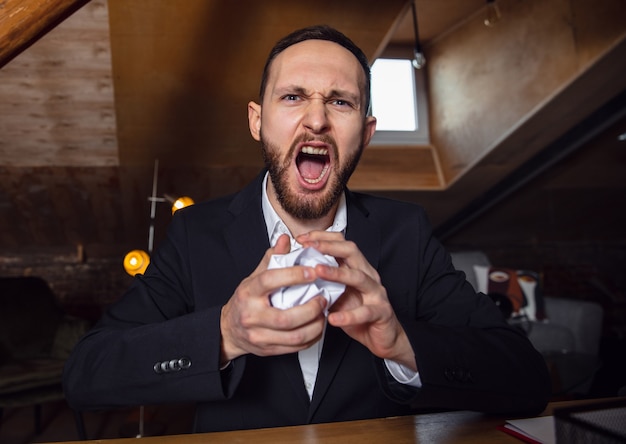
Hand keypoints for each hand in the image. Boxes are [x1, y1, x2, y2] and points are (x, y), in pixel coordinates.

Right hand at [220, 234, 327, 363]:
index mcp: (248, 293)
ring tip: (323, 313)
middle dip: (310, 308)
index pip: (270, 281)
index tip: (312, 272)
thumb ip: (272, 259)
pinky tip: (317, 326)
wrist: (229, 330)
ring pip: (294, 336)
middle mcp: (252, 316)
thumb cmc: (245, 300)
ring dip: (315, 325)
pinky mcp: (268, 350)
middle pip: (286, 317)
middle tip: (323, 298)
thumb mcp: (253, 277)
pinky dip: (312, 337)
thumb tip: (285, 239)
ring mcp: (259, 335)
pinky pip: (295, 347)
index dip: (293, 275)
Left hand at [297, 231, 416, 370]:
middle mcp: (368, 276)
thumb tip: (297, 273)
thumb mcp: (337, 294)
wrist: (383, 336)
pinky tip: (334, 317)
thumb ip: (323, 282)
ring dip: (337, 273)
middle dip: (329, 246)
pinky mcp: (382, 312)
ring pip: (359, 277)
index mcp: (357, 268)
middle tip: (310, 246)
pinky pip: (366, 311)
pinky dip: (349, 315)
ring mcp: (376, 293)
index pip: (341, 243)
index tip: (302, 239)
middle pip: (351, 252)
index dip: (322, 238)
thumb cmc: (358, 312)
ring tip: (318, 272)